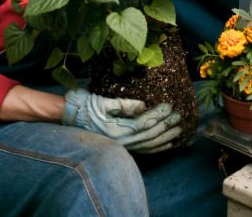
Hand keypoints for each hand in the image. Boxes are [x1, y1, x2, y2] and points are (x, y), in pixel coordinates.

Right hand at [62, 89, 183, 152]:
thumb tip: (144, 105)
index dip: (158, 115)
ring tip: (179, 130)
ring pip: (149, 145)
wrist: (72, 119)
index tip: (170, 106)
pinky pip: (144, 150)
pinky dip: (157, 148)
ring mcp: (123, 147)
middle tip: (180, 117)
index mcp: (117, 130)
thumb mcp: (103, 102)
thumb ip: (124, 104)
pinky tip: (167, 144)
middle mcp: (122, 142)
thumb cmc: (87, 107)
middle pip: (149, 135)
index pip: (144, 123)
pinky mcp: (123, 147)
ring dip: (166, 138)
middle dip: (166, 126)